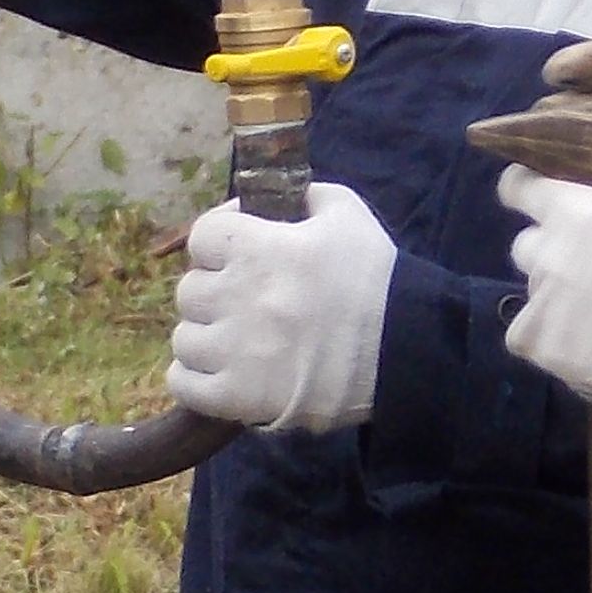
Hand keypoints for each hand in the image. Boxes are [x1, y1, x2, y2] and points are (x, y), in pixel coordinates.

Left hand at [167, 181, 393, 432]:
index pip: (202, 236)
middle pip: (190, 290)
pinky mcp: (238, 397)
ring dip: (206, 338)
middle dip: (214, 292)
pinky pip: (185, 385)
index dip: (218, 243)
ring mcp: (235, 351)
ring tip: (238, 342)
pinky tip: (223, 373)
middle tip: (245, 303)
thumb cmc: (376, 279)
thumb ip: (303, 195)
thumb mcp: (347, 213)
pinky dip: (196, 380)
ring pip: (185, 339)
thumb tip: (268, 194)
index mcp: (261, 249)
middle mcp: (240, 297)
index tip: (238, 253)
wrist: (406, 352)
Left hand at [498, 165, 591, 413]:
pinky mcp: (544, 347)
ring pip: (536, 294)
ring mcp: (542, 302)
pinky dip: (554, 341)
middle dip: (550, 251)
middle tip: (587, 263)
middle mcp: (548, 252)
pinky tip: (585, 346)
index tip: (535, 193)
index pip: (520, 187)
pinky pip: (532, 339)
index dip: (525, 189)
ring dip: (559, 298)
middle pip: (527, 246)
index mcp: (574, 208)